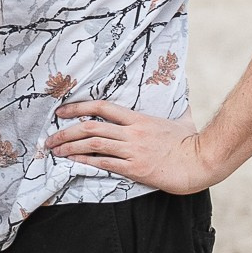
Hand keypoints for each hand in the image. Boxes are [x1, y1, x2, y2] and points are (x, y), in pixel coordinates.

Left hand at [44, 97, 215, 194]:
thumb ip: (177, 102)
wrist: (201, 162)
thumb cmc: (192, 141)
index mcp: (140, 118)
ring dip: (70, 147)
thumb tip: (183, 84)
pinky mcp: (135, 169)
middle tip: (50, 136)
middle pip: (91, 127)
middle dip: (66, 131)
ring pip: (93, 145)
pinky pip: (104, 164)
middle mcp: (133, 133)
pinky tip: (72, 163)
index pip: (103, 107)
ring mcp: (133, 151)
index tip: (62, 111)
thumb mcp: (183, 116)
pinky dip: (85, 162)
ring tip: (55, 151)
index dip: (79, 107)